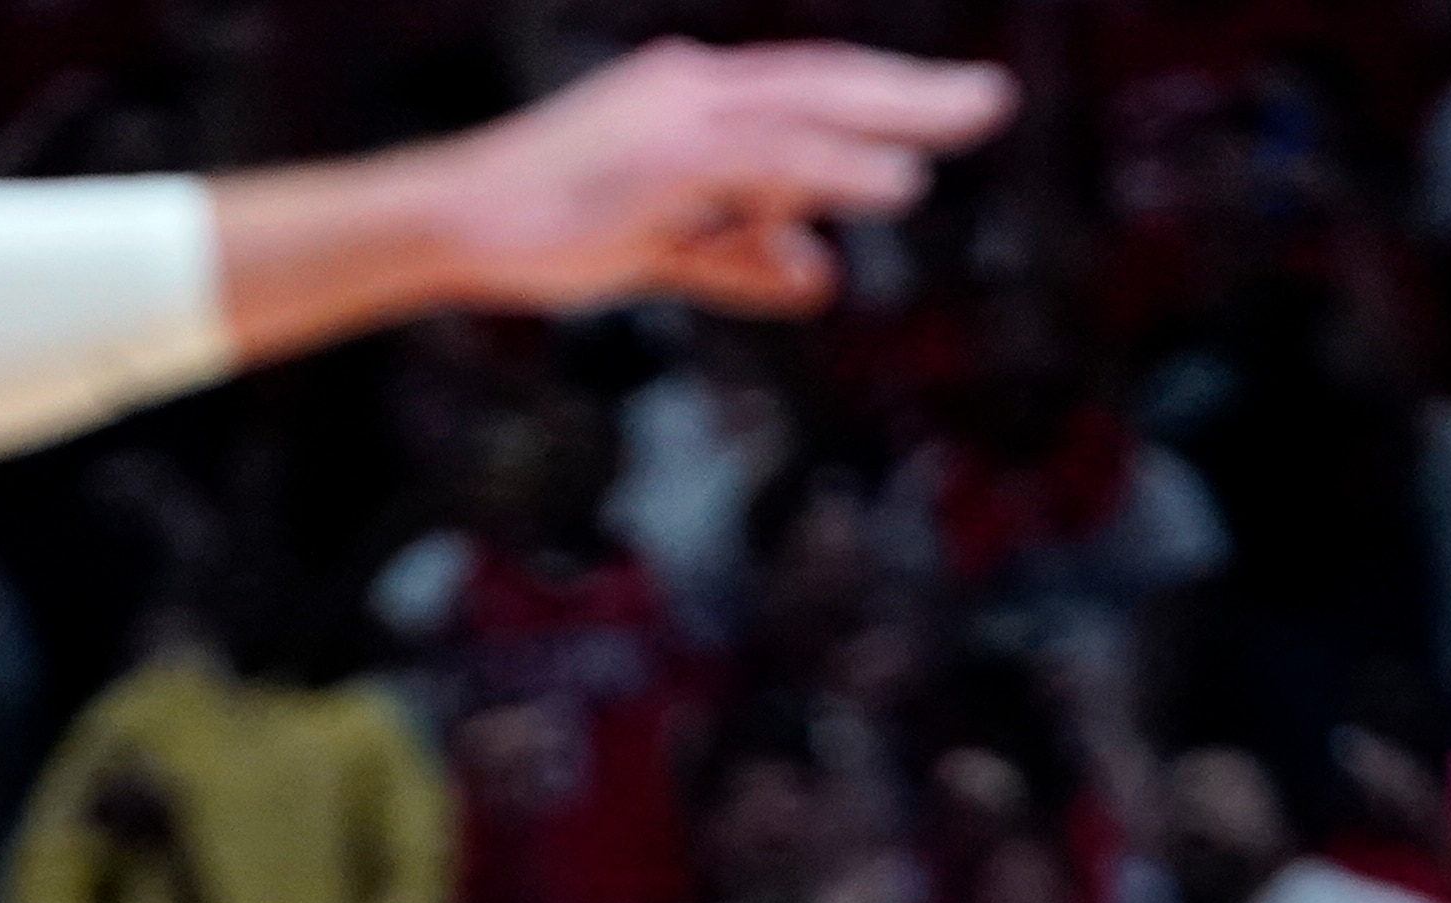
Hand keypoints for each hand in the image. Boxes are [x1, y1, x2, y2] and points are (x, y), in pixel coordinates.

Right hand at [420, 41, 1014, 317]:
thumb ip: (742, 258)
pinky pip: (774, 158)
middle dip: (913, 89)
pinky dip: (841, 166)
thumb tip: (820, 273)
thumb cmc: (546, 231)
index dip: (879, 94)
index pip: (806, 89)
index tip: (946, 104)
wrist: (456, 223)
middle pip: (826, 81)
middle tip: (993, 96)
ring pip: (811, 106)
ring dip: (898, 111)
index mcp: (691, 101)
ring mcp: (678, 119)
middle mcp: (692, 91)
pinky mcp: (666, 159)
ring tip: (975, 117)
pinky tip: (902, 178)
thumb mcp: (666, 249)